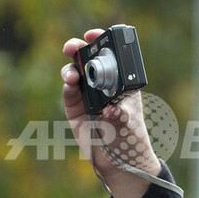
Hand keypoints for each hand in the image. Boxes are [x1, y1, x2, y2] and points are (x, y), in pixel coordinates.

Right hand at [61, 30, 160, 197]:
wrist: (120, 162)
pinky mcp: (75, 109)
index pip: (110, 55)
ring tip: (72, 74)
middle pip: (88, 60)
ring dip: (70, 68)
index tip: (93, 35)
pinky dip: (67, 86)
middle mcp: (102, 85)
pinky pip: (69, 93)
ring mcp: (87, 96)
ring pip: (75, 73)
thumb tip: (110, 110)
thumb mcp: (130, 123)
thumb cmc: (131, 138)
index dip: (101, 41)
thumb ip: (121, 114)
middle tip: (73, 46)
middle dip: (79, 49)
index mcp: (120, 81)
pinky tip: (70, 84)